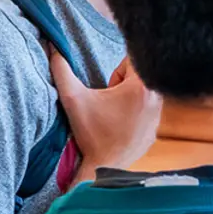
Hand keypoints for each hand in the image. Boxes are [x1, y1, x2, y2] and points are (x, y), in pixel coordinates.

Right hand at [49, 52, 161, 170]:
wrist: (104, 166)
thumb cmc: (91, 133)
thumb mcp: (73, 98)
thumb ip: (61, 69)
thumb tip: (53, 47)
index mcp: (142, 88)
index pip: (134, 61)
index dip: (118, 70)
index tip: (109, 86)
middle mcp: (157, 100)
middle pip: (140, 76)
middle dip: (123, 83)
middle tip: (109, 100)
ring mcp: (159, 115)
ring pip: (143, 93)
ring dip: (128, 97)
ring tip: (114, 113)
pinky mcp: (156, 127)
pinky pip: (147, 110)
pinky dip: (134, 112)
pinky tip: (122, 124)